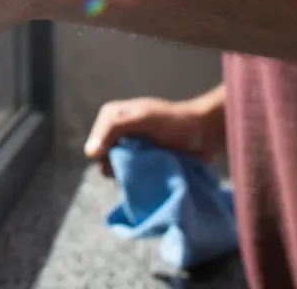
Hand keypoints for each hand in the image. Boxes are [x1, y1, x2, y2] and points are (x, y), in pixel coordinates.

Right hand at [84, 95, 226, 176]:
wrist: (207, 133)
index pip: (95, 145)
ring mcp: (131, 149)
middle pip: (105, 160)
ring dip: (131, 175)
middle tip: (141, 165)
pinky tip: (151, 178)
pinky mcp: (143, 162)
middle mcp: (118, 132)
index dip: (107, 155)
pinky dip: (139, 180)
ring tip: (150, 171)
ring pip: (118, 170)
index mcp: (113, 116)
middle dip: (120, 167)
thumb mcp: (143, 119)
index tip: (128, 159)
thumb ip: (115, 129)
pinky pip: (132, 176)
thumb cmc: (176, 123)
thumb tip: (89, 153)